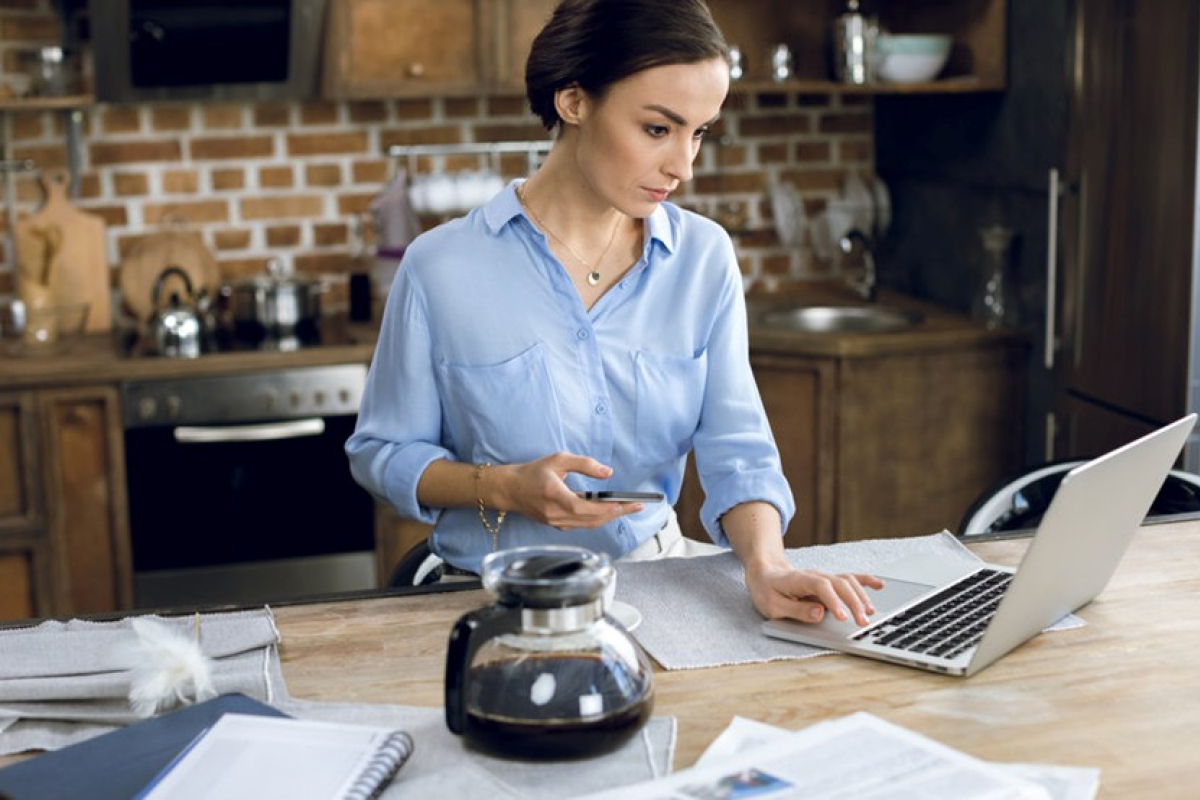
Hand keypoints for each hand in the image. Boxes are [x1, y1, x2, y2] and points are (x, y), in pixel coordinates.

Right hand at [496, 451, 643, 529]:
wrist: (510, 489)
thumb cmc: (533, 472)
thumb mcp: (558, 460)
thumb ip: (584, 464)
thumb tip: (608, 473)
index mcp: (553, 495)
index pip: (583, 508)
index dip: (604, 509)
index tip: (623, 504)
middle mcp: (554, 513)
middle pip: (591, 520)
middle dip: (617, 513)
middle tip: (637, 506)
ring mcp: (555, 522)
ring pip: (588, 525)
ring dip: (609, 518)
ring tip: (628, 508)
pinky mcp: (556, 525)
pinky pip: (582, 525)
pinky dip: (597, 519)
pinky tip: (609, 511)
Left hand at [745, 562, 883, 626]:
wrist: (765, 574)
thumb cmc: (767, 591)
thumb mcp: (772, 605)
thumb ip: (795, 609)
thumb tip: (819, 613)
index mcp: (799, 580)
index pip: (821, 587)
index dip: (834, 601)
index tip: (843, 617)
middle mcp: (815, 576)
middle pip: (839, 584)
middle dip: (853, 603)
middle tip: (862, 622)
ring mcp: (823, 577)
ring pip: (847, 582)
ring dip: (861, 597)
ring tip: (870, 614)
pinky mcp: (829, 582)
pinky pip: (849, 578)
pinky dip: (865, 580)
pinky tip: (879, 585)